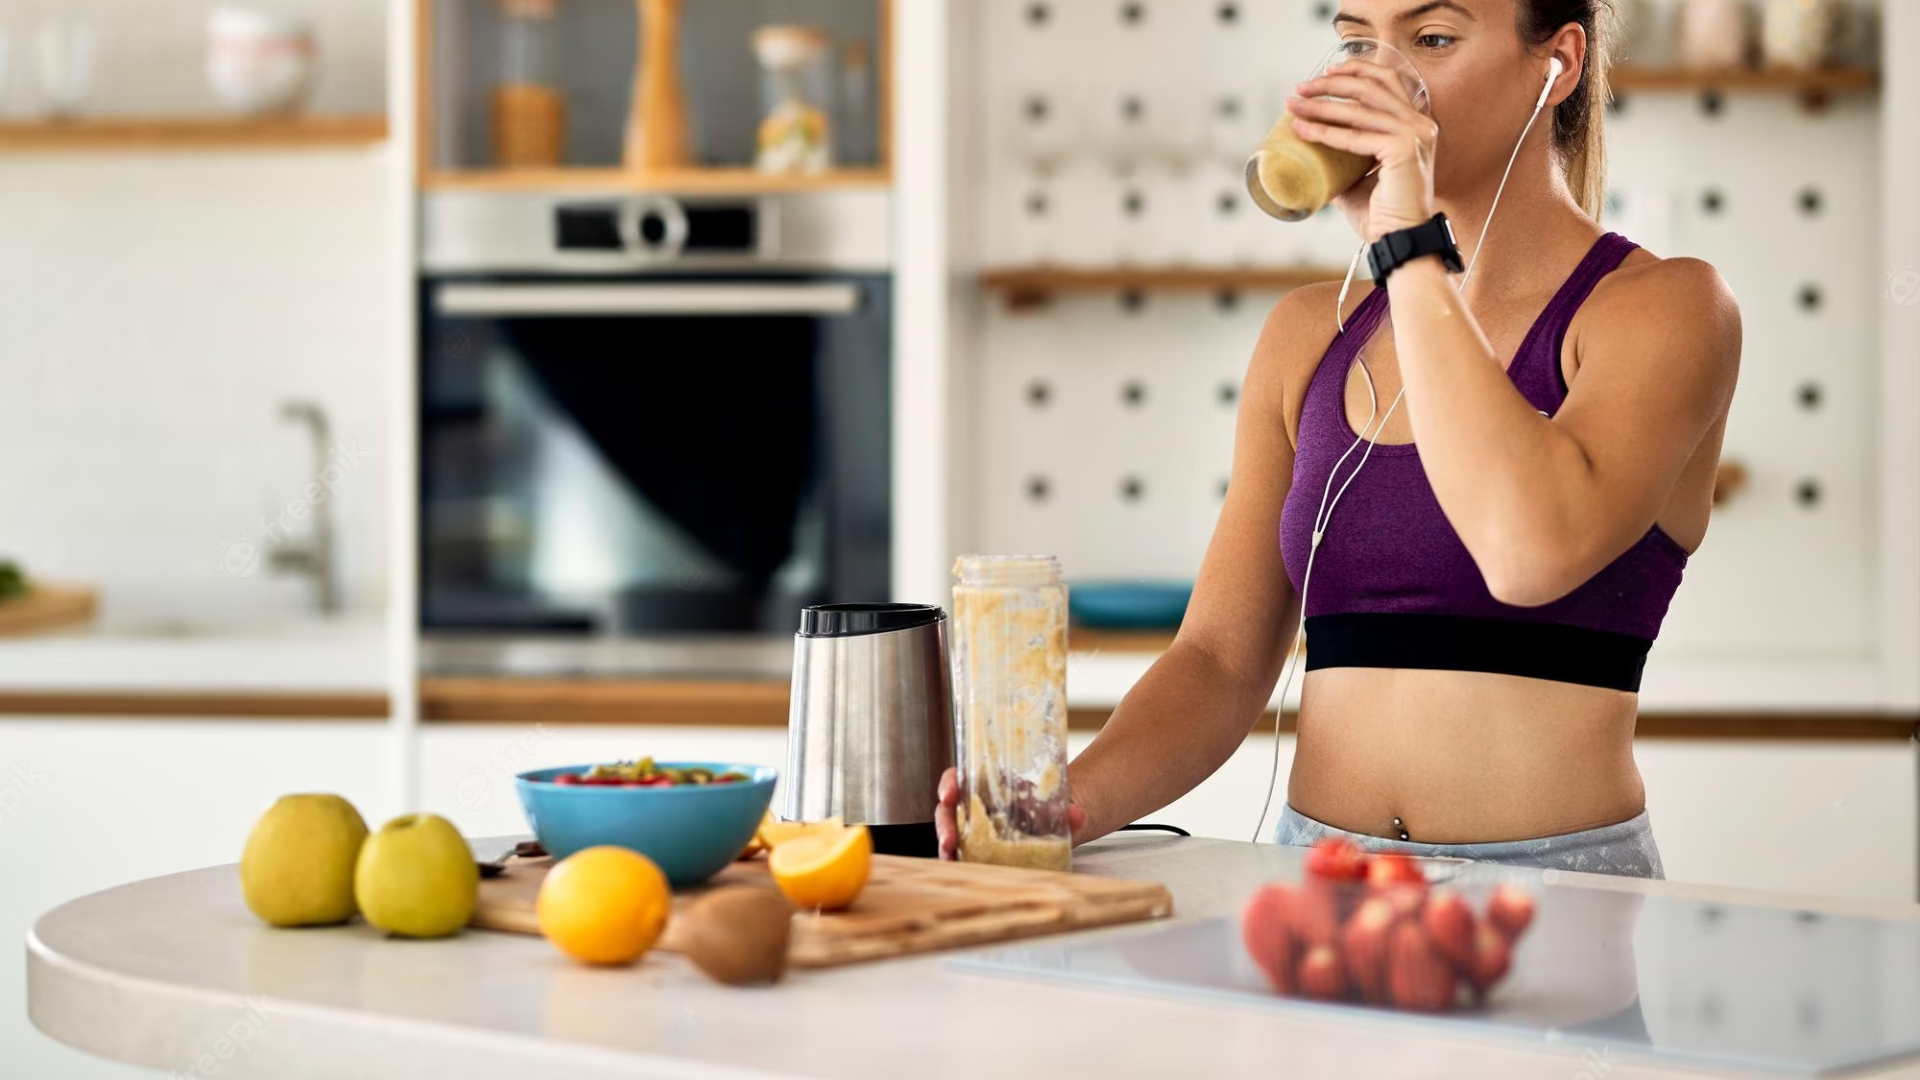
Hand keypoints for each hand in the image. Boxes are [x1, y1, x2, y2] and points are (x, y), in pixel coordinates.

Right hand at [934, 767, 1089, 859]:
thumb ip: (1069, 811)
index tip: (951, 795)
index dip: (950, 784)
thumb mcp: (1061, 804)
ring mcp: (974, 828)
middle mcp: (975, 804)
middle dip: (945, 825)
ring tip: (952, 860)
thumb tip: (1076, 815)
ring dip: (947, 848)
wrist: (1060, 824)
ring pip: (952, 834)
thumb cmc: (1054, 807)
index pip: (959, 777)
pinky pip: (963, 854)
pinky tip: (961, 870)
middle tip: (950, 840)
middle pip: (948, 810)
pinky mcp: (978, 849)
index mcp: (988, 783)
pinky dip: (959, 862)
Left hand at [1285, 59, 1437, 242]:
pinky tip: (1302, 130)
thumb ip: (1344, 161)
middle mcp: (1419, 124)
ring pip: (1359, 108)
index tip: (1323, 75)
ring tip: (1293, 105)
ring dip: (1321, 105)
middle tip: (1300, 88)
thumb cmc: (1383, 216)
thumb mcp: (1359, 179)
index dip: (1354, 71)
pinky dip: (1325, 132)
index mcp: (1415, 124)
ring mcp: (1415, 134)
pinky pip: (1355, 136)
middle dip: (1332, 83)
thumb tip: (1314, 153)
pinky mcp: (1403, 148)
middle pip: (1372, 85)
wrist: (1400, 241)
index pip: (1386, 82)